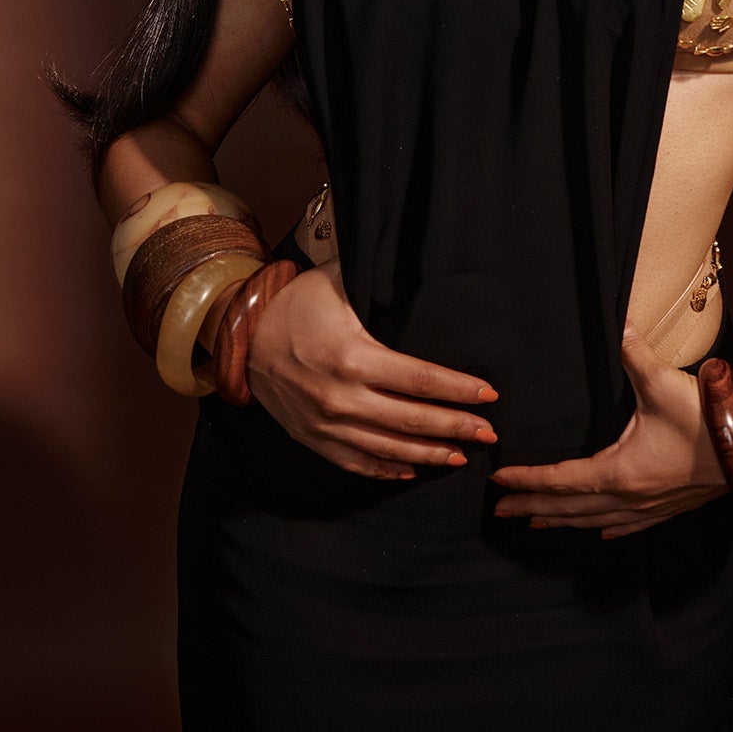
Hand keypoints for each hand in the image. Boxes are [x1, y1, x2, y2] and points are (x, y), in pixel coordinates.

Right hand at [245, 258, 498, 478]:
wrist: (243, 335)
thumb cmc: (297, 304)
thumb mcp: (338, 282)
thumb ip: (380, 278)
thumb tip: (423, 261)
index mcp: (353, 357)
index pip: (419, 379)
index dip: (458, 390)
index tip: (489, 396)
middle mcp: (340, 397)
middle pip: (411, 421)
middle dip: (455, 428)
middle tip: (489, 434)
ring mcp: (325, 424)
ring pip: (387, 450)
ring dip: (428, 455)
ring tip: (461, 456)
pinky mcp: (312, 439)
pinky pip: (355, 463)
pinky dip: (386, 470)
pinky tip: (412, 470)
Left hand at [490, 319, 732, 538]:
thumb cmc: (706, 417)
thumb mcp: (662, 382)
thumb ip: (632, 352)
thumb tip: (616, 319)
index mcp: (619, 472)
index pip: (560, 480)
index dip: (527, 480)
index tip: (499, 481)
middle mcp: (629, 498)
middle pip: (569, 509)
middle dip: (532, 508)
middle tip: (500, 511)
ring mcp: (650, 508)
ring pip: (594, 521)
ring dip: (562, 521)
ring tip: (535, 523)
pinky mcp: (669, 508)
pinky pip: (628, 526)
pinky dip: (604, 527)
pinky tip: (599, 531)